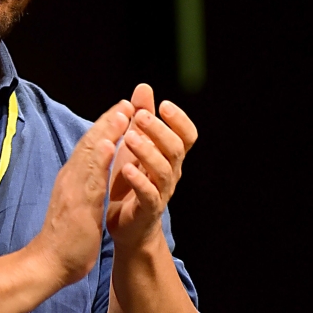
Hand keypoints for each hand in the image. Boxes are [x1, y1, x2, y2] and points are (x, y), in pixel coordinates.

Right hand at [30, 100, 133, 284]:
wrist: (48, 263)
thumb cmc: (65, 238)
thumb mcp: (80, 204)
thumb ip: (86, 186)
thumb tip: (96, 174)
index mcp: (73, 178)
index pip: (90, 147)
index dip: (106, 128)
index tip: (122, 111)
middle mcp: (71, 177)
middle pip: (91, 142)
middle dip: (109, 121)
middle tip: (127, 103)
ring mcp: (73, 188)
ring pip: (91, 154)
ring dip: (108, 131)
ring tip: (123, 113)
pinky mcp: (78, 203)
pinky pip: (91, 177)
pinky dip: (101, 159)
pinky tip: (112, 145)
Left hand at [106, 84, 197, 250]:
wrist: (127, 225)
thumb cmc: (131, 180)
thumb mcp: (135, 144)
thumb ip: (141, 117)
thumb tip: (143, 87)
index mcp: (170, 156)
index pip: (187, 135)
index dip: (179, 119)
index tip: (163, 105)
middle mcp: (171, 172)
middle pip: (176, 148)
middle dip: (160, 130)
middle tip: (142, 116)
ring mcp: (161, 192)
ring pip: (163, 170)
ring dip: (147, 151)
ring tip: (129, 138)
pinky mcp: (148, 210)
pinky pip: (149, 195)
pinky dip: (139, 181)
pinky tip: (126, 169)